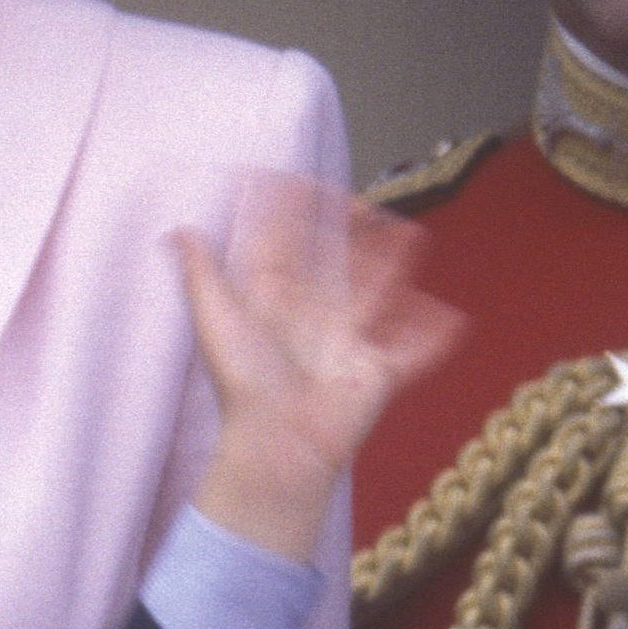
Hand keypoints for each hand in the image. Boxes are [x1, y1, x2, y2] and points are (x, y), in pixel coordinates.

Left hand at [176, 174, 463, 563]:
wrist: (278, 447)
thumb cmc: (243, 387)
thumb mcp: (216, 320)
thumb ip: (201, 273)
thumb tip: (177, 229)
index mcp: (273, 307)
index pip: (283, 250)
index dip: (288, 217)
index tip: (295, 181)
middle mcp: (311, 321)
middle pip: (336, 266)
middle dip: (352, 234)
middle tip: (364, 202)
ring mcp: (346, 347)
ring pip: (376, 295)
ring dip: (393, 266)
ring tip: (412, 234)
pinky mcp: (375, 375)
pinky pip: (409, 352)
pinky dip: (431, 337)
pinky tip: (450, 316)